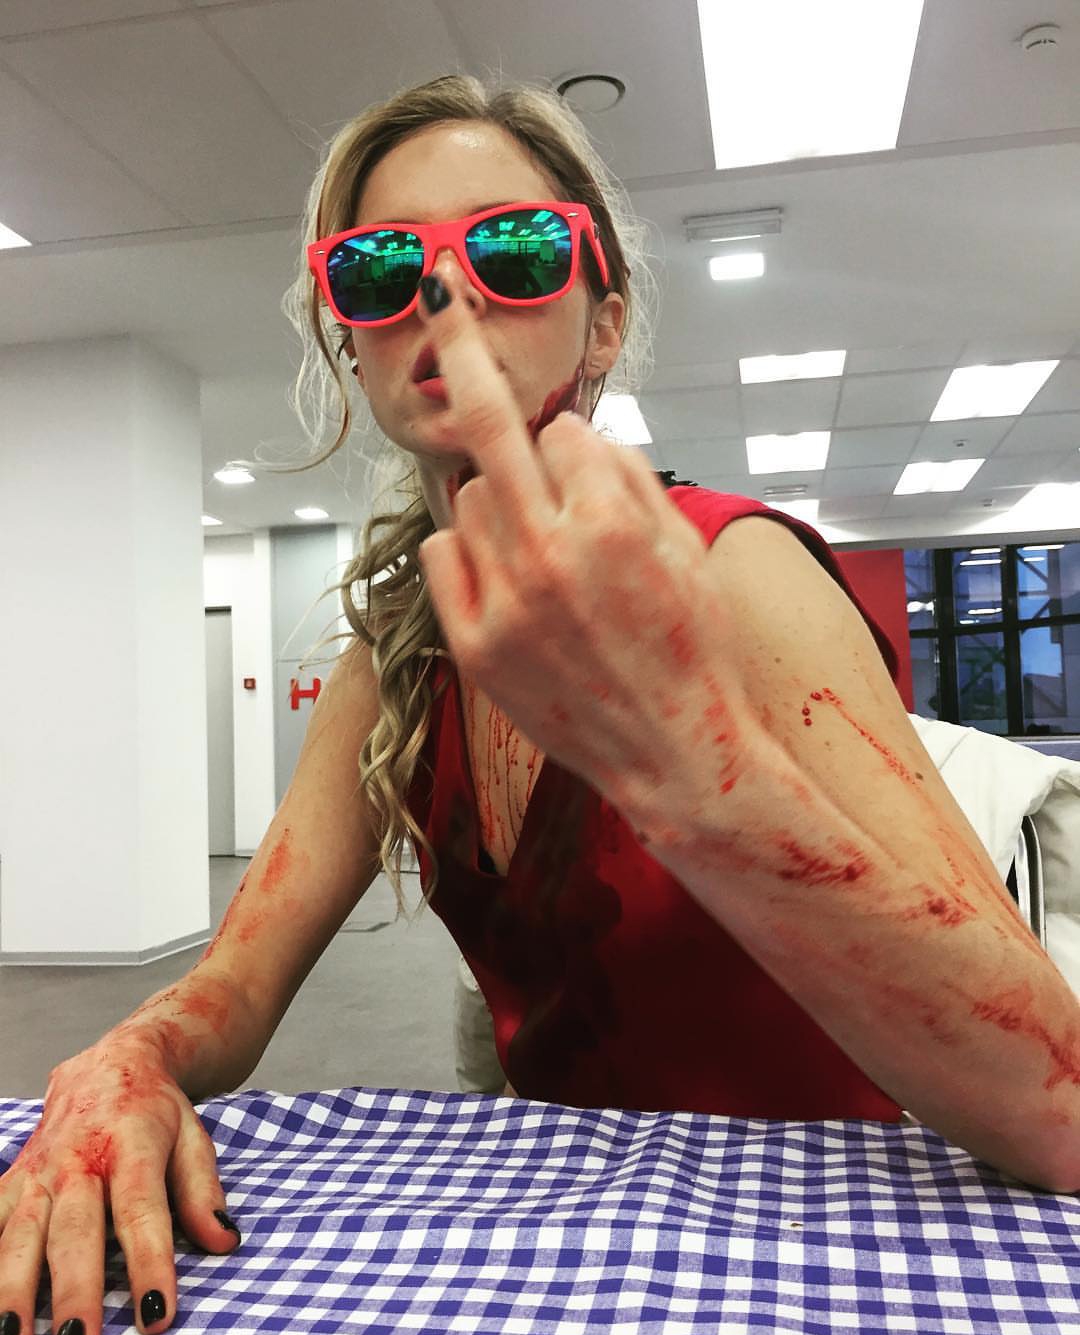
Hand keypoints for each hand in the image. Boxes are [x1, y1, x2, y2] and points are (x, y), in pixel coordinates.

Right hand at [0, 1039, 238, 1334]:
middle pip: (75, 1231)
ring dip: (11, 1290)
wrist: (110, 1062)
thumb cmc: (157, 1112)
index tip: (156, 1317)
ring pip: (19, 1234)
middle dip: (73, 1293)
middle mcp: (78, 1159)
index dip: (149, 1265)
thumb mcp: (192, 1137)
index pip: (142, 1211)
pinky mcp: (11, 1180)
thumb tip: (224, 1241)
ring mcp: (38, 1171)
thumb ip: (203, 1192)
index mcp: (132, 1145)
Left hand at [417, 271, 744, 816]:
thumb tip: (580, 431)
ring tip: (540, 550)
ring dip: (499, 497)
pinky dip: (468, 548)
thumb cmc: (693, 651)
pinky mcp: (474, 642)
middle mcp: (552, 554)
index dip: (581, 451)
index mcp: (615, 523)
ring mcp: (505, 600)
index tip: (581, 464)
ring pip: (469, 495)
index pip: (569, 433)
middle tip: (441, 286)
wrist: (673, 752)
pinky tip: (509, 578)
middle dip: (465, 345)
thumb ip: (632, 478)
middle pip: (490, 424)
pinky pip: (442, 550)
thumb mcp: (690, 552)